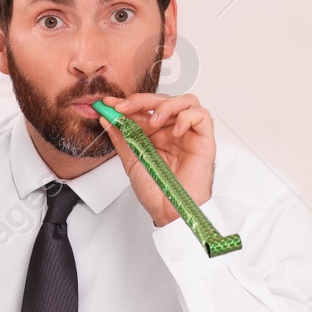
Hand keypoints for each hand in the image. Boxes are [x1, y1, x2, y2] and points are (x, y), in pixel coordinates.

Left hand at [99, 92, 214, 227]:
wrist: (169, 211)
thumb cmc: (156, 191)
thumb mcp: (131, 160)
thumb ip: (121, 138)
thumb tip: (107, 118)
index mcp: (155, 134)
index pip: (144, 108)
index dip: (127, 103)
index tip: (108, 104)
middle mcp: (172, 131)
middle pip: (164, 100)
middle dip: (142, 100)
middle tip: (124, 108)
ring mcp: (189, 134)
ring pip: (186, 101)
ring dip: (166, 106)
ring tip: (153, 121)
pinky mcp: (204, 140)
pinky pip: (202, 116)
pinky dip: (187, 117)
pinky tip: (174, 131)